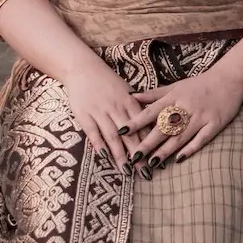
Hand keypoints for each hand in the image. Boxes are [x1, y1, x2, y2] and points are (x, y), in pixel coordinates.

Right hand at [61, 52, 142, 167]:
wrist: (83, 69)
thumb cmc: (107, 82)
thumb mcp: (126, 91)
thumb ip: (137, 108)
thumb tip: (152, 125)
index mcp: (130, 101)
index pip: (143, 126)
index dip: (151, 144)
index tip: (159, 160)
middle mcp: (116, 108)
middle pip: (130, 135)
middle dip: (139, 155)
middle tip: (146, 173)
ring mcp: (100, 112)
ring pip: (113, 136)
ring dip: (120, 155)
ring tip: (127, 171)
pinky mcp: (84, 115)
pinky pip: (93, 132)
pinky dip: (99, 145)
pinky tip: (105, 158)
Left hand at [124, 63, 242, 170]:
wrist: (229, 79)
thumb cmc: (199, 85)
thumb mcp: (176, 86)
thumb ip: (154, 94)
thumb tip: (131, 96)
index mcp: (175, 97)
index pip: (151, 110)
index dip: (136, 122)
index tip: (121, 131)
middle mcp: (186, 107)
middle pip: (164, 127)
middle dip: (148, 142)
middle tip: (134, 157)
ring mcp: (201, 116)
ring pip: (181, 136)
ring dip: (166, 150)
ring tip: (152, 162)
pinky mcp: (215, 124)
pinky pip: (201, 139)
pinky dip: (191, 149)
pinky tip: (179, 159)